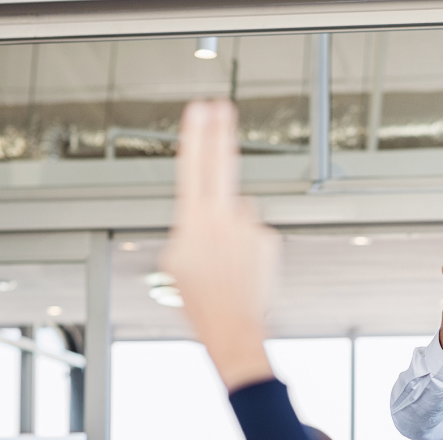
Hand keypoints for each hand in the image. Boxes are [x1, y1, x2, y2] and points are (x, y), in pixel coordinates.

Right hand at [160, 100, 278, 391]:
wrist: (233, 328)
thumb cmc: (201, 303)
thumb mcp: (174, 263)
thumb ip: (185, 231)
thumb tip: (199, 216)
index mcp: (194, 222)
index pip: (194, 167)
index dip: (197, 136)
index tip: (199, 111)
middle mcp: (224, 219)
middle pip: (222, 164)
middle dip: (221, 133)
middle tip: (221, 108)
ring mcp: (250, 228)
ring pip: (239, 210)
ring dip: (233, 224)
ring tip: (226, 260)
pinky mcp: (269, 240)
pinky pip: (254, 231)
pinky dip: (248, 243)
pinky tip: (241, 267)